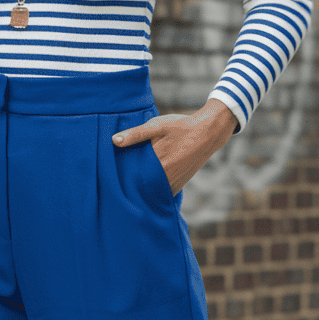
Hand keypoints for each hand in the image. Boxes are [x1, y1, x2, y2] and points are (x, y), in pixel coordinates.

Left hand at [112, 99, 238, 195]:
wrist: (208, 133)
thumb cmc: (181, 127)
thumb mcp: (157, 125)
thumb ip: (136, 134)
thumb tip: (114, 141)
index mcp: (157, 162)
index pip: (132, 176)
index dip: (121, 178)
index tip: (110, 180)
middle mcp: (165, 176)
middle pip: (140, 187)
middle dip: (128, 186)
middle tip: (115, 187)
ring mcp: (173, 183)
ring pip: (150, 193)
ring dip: (140, 191)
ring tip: (127, 190)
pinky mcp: (178, 185)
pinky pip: (161, 194)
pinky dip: (152, 193)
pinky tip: (144, 189)